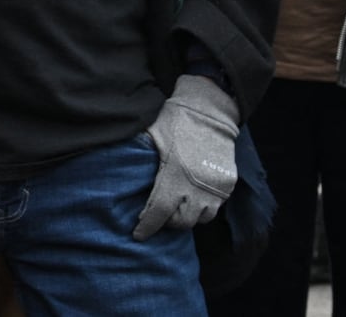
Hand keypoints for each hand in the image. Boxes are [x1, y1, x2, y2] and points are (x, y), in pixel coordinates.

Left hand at [133, 75, 238, 240]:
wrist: (210, 110)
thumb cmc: (175, 121)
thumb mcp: (152, 137)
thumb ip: (140, 159)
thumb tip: (117, 169)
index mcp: (174, 174)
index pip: (159, 211)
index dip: (147, 226)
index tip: (138, 235)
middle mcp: (197, 185)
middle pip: (182, 221)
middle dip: (168, 222)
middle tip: (159, 214)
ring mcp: (215, 187)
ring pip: (202, 218)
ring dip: (188, 217)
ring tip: (178, 207)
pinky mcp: (228, 183)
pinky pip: (216, 206)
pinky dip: (204, 207)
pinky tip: (194, 198)